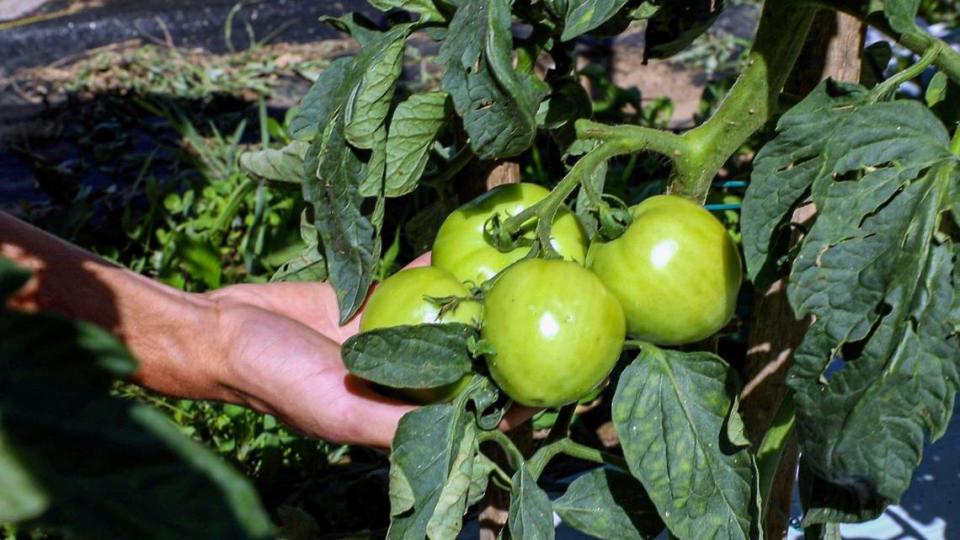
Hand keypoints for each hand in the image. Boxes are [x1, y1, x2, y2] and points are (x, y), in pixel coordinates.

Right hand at [202, 252, 535, 447]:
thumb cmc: (276, 379)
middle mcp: (401, 377)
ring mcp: (390, 337)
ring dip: (481, 302)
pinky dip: (441, 267)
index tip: (551, 381)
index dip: (507, 402)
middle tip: (553, 317)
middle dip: (506, 346)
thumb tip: (465, 431)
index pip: (466, 411)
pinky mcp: (374, 303)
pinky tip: (472, 245)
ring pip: (448, 320)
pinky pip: (417, 283)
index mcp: (396, 412)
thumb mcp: (339, 410)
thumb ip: (395, 422)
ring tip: (524, 275)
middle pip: (466, 363)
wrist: (224, 328)